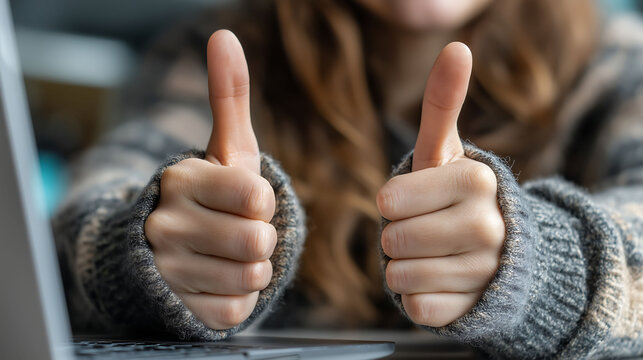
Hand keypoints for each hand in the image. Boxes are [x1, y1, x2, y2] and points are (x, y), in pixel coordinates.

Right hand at [144, 30, 276, 329]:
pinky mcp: (177, 305)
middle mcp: (166, 223)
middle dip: (261, 236)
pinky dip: (238, 296)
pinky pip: (235, 309)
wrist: (168, 245)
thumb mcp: (226, 148)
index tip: (244, 199)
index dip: (262, 200)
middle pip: (257, 239)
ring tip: (228, 253)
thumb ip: (229, 95)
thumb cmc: (212, 192)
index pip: (256, 195)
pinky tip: (219, 279)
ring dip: (252, 266)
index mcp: (183, 180)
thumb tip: (224, 37)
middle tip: (237, 229)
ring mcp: (168, 268)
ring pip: (250, 276)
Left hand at [377, 43, 504, 326]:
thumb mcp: (444, 152)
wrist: (498, 253)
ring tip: (432, 255)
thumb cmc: (452, 196)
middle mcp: (488, 228)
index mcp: (476, 181)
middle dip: (395, 235)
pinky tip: (441, 283)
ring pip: (399, 276)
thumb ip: (442, 102)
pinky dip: (416, 298)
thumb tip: (457, 46)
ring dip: (402, 267)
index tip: (413, 200)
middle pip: (391, 239)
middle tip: (424, 230)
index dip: (392, 202)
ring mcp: (483, 274)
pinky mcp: (471, 311)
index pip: (389, 199)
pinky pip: (416, 308)